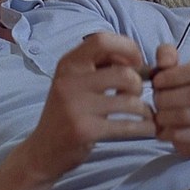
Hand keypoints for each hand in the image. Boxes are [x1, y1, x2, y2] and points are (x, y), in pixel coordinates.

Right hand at [23, 33, 155, 180]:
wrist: (43, 150)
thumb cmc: (67, 113)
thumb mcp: (75, 83)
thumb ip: (100, 66)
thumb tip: (137, 58)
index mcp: (68, 64)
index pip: (102, 40)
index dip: (127, 48)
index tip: (136, 64)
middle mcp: (69, 81)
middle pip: (124, 73)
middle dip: (138, 85)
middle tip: (135, 96)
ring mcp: (76, 106)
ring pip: (129, 100)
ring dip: (144, 109)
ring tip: (142, 115)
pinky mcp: (84, 130)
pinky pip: (127, 125)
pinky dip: (144, 127)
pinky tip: (146, 129)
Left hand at [151, 43, 189, 156]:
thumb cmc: (180, 88)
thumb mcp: (171, 68)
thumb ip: (166, 56)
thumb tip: (164, 62)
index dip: (176, 75)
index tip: (157, 81)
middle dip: (166, 98)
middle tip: (155, 100)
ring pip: (187, 116)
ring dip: (165, 116)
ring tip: (158, 115)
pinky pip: (186, 135)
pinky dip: (168, 133)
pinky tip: (162, 129)